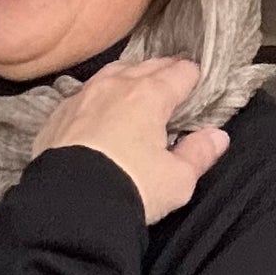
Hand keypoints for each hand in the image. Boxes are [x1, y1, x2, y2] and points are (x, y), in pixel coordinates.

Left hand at [31, 57, 229, 224]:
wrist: (69, 207)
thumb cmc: (131, 189)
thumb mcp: (177, 180)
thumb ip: (199, 154)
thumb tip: (218, 137)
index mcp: (150, 95)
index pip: (179, 74)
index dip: (193, 76)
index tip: (198, 81)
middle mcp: (116, 86)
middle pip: (146, 67)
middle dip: (162, 70)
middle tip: (172, 77)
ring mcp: (82, 97)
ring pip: (111, 74)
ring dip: (127, 76)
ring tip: (135, 84)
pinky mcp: (57, 116)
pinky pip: (82, 95)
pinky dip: (97, 97)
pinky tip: (98, 107)